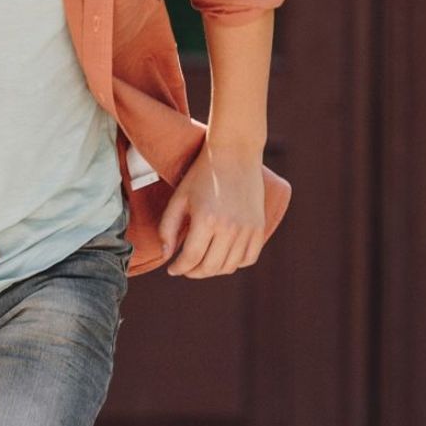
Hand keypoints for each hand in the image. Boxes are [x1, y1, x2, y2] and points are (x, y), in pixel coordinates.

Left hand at [158, 149, 269, 277]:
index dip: (179, 268)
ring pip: (229, 266)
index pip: (190, 258)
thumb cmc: (202, 174)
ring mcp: (247, 229)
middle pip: (210, 267)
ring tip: (202, 264)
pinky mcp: (259, 227)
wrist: (235, 153)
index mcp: (206, 220)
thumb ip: (167, 228)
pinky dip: (235, 263)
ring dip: (212, 270)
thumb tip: (166, 255)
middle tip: (185, 269)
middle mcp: (229, 227)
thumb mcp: (179, 198)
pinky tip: (223, 257)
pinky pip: (248, 258)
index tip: (172, 269)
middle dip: (193, 272)